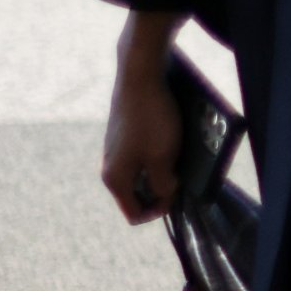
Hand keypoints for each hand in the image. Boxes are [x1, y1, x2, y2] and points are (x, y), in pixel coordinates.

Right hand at [100, 11, 187, 221]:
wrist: (139, 76)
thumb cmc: (151, 119)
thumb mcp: (162, 158)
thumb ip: (162, 185)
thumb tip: (163, 196)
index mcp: (115, 179)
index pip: (134, 214)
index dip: (158, 211)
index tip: (176, 194)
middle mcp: (110, 167)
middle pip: (138, 194)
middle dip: (161, 190)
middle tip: (181, 175)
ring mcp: (115, 150)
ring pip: (142, 173)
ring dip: (162, 170)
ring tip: (178, 155)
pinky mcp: (123, 135)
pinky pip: (141, 155)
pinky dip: (157, 154)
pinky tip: (171, 139)